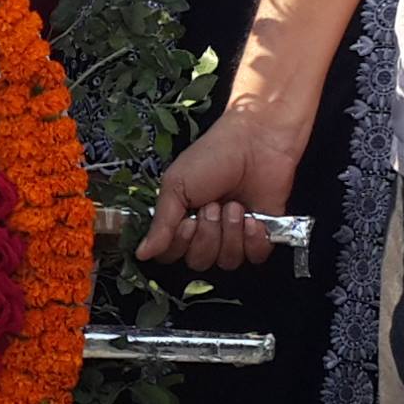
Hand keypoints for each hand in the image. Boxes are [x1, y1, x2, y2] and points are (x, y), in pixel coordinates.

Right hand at [140, 108, 304, 269]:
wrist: (256, 141)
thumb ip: (161, 224)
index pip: (171, 254)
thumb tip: (142, 252)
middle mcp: (206, 230)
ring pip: (227, 261)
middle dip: (207, 235)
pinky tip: (252, 218)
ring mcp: (234, 233)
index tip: (186, 221)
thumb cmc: (215, 154)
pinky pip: (254, 257)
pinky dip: (254, 239)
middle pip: (199, 261)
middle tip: (212, 206)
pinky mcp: (262, 234)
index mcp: (181, 217)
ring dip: (230, 233)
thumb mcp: (176, 185)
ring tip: (233, 205)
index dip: (179, 245)